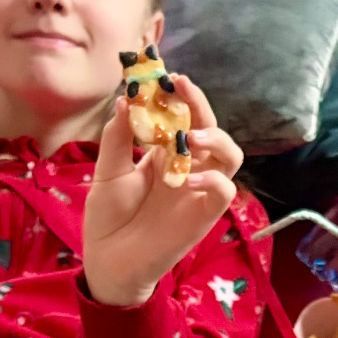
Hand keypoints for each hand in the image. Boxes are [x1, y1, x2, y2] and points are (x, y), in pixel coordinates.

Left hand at [83, 73, 243, 307]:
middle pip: (209, 127)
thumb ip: (118, 138)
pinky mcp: (205, 215)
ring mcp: (198, 190)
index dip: (176, 95)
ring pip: (230, 155)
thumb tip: (126, 99)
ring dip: (215, 138)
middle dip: (198, 103)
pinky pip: (225, 191)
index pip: (180, 116)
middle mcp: (187, 166)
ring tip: (189, 136)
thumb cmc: (109, 218)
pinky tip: (185, 180)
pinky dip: (211, 180)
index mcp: (163, 153)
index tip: (163, 75)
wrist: (109, 262)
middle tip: (179, 85)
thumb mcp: (107, 171)